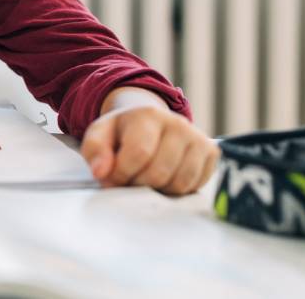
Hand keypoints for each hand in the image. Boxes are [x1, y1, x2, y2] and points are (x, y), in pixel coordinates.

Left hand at [81, 94, 219, 194]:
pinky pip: (195, 186)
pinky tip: (164, 178)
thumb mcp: (100, 135)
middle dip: (138, 183)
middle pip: (159, 172)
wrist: (149, 122)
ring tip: (145, 177)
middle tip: (129, 179)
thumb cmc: (122, 133)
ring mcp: (197, 138)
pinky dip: (177, 190)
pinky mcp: (211, 153)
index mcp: (147, 115)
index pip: (139, 152)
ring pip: (179, 182)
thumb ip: (94, 151)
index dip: (122, 173)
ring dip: (158, 189)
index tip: (112, 177)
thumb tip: (101, 172)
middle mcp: (177, 123)